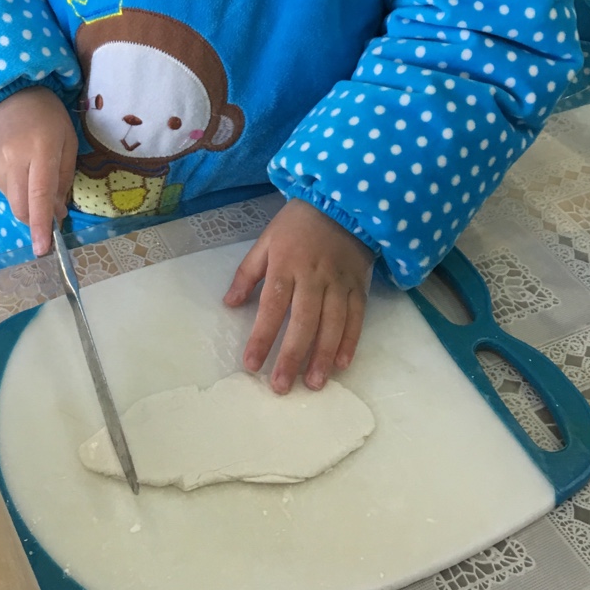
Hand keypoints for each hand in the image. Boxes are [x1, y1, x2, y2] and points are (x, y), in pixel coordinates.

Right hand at [0, 87, 77, 256]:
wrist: (9, 94)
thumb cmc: (48, 116)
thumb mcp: (68, 141)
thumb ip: (64, 179)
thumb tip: (57, 214)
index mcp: (41, 149)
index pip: (40, 195)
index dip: (40, 224)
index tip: (43, 248)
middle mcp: (14, 158)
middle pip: (21, 206)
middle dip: (34, 219)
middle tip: (49, 214)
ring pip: (12, 201)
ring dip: (26, 202)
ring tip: (34, 175)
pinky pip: (3, 190)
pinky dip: (16, 190)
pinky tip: (21, 169)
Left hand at [223, 200, 373, 393]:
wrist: (342, 202)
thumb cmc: (297, 224)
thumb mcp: (267, 240)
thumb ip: (248, 272)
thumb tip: (230, 304)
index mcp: (286, 264)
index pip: (272, 306)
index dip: (262, 336)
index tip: (251, 363)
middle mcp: (314, 276)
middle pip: (303, 321)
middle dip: (291, 356)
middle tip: (281, 386)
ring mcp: (339, 282)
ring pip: (331, 324)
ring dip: (322, 356)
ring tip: (313, 384)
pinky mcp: (359, 285)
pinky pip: (356, 317)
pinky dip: (350, 341)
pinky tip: (341, 363)